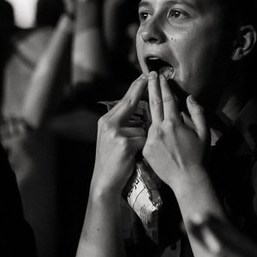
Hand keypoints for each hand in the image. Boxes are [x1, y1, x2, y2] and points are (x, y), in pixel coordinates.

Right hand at [92, 74, 147, 194]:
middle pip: (130, 103)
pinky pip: (144, 139)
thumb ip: (121, 124)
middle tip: (151, 75)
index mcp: (106, 121)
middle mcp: (108, 123)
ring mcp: (116, 133)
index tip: (144, 76)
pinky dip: (144, 148)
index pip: (123, 100)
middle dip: (141, 88)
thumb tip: (139, 112)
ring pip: (142, 127)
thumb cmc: (112, 161)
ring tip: (132, 152)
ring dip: (144, 139)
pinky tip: (134, 157)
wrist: (105, 181)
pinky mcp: (124, 144)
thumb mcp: (111, 139)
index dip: (135, 87)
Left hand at [142, 72, 208, 193]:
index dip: (163, 86)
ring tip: (148, 95)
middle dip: (151, 87)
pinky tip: (153, 127)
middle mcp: (159, 128)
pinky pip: (146, 135)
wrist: (187, 179)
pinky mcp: (145, 149)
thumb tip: (189, 98)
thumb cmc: (199, 156)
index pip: (166, 99)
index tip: (159, 76)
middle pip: (153, 103)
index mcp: (174, 123)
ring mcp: (150, 139)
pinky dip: (150, 129)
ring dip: (149, 107)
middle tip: (149, 75)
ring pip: (149, 119)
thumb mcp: (204, 133)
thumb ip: (197, 113)